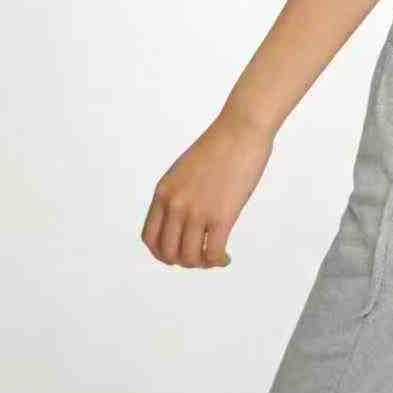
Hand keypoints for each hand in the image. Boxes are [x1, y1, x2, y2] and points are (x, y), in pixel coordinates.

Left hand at [141, 108, 273, 267]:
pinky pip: (213, 253)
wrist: (242, 128)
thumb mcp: (186, 169)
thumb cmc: (221, 144)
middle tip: (199, 257)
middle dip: (183, 261)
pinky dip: (218, 261)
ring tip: (215, 257)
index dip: (161, 253)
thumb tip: (185, 217)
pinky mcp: (221, 215)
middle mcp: (176, 204)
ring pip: (190, 258)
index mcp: (164, 192)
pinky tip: (226, 257)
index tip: (177, 254)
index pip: (150, 237)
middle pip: (168, 252)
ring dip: (202, 264)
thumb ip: (180, 192)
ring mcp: (197, 211)